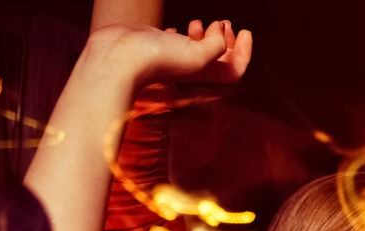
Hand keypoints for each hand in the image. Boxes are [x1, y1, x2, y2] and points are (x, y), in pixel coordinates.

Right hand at [86, 18, 252, 90]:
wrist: (119, 56)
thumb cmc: (158, 58)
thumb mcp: (199, 54)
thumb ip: (218, 46)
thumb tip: (219, 32)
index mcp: (205, 74)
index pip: (236, 69)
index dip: (245, 51)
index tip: (244, 30)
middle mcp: (192, 69)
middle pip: (219, 59)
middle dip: (227, 40)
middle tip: (225, 24)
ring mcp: (174, 59)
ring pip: (198, 49)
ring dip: (206, 34)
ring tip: (200, 23)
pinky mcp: (158, 48)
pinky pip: (176, 43)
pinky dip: (182, 35)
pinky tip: (177, 29)